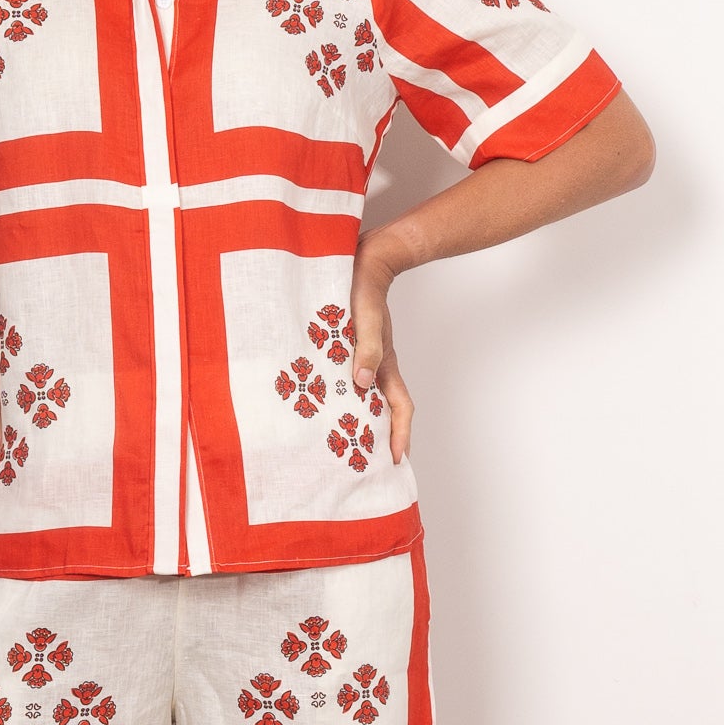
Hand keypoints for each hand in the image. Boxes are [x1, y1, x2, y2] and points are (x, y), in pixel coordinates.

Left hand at [349, 232, 414, 464]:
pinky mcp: (349, 350)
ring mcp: (364, 359)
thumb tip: (362, 382)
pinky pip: (347, 381)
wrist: (366, 259)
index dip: (400, 436)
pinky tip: (324, 406)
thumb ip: (367, 348)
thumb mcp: (366, 319)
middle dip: (379, 439)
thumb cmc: (366, 287)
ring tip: (342, 446)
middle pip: (383, 411)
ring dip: (358, 421)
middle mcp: (377, 367)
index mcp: (387, 364)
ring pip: (365, 399)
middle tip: (366, 466)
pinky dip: (341, 398)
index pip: (400, 408)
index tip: (396, 460)